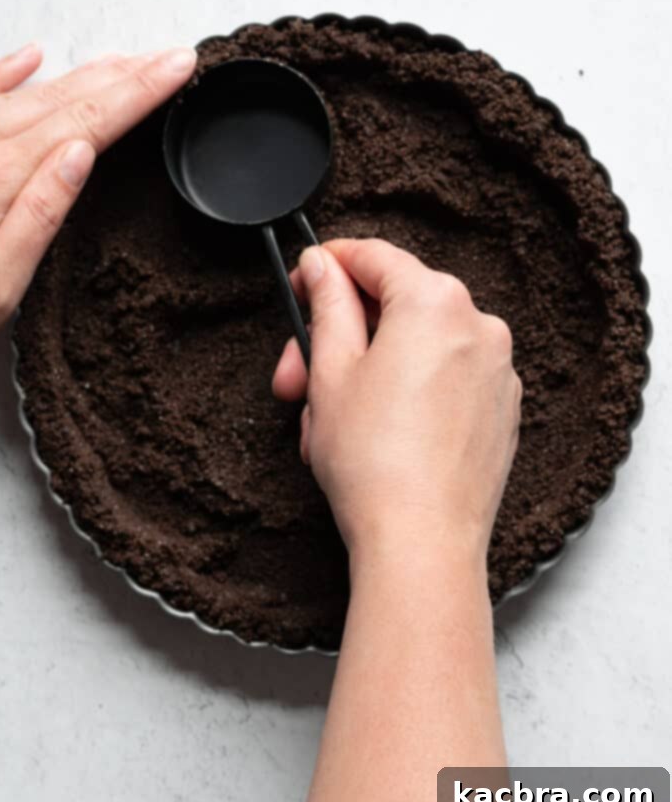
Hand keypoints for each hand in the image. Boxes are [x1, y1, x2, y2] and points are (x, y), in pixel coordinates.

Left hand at [0, 42, 195, 336]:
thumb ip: (39, 217)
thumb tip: (81, 154)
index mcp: (3, 178)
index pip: (90, 121)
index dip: (141, 92)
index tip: (180, 65)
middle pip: (68, 97)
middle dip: (126, 74)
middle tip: (170, 55)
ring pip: (32, 91)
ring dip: (83, 73)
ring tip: (126, 58)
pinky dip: (6, 70)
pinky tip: (32, 55)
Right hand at [273, 238, 521, 561]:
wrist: (423, 543)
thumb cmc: (374, 462)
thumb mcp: (331, 372)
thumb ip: (328, 306)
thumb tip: (323, 267)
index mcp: (435, 302)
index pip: (374, 257)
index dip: (328, 265)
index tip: (304, 280)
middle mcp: (478, 325)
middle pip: (396, 305)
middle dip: (340, 335)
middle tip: (299, 373)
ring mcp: (497, 369)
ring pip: (417, 346)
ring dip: (369, 369)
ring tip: (330, 420)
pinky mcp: (502, 409)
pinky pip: (445, 378)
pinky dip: (408, 390)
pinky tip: (375, 432)